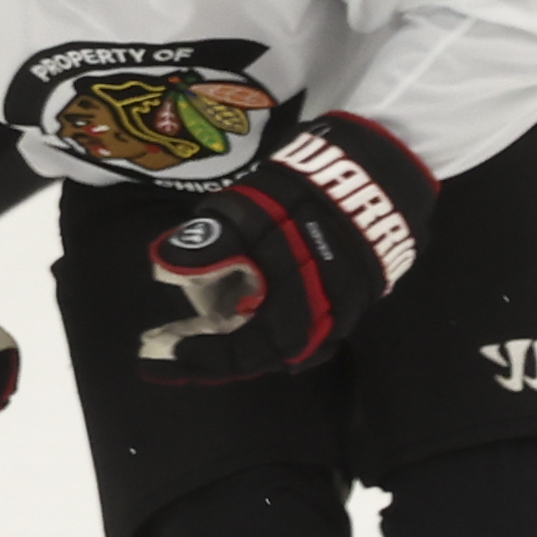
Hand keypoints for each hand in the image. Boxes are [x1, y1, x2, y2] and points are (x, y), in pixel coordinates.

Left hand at [138, 114, 433, 382]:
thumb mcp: (249, 211)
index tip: (171, 349)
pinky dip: (275, 325)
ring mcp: (341, 312)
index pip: (247, 352)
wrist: (372, 179)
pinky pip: (310, 327)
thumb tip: (165, 263)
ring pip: (291, 345)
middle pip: (269, 356)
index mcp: (295, 308)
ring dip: (251, 341)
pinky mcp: (351, 298)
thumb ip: (212, 241)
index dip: (207, 356)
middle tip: (187, 343)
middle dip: (224, 353)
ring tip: (216, 330)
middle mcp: (321, 322)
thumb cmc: (304, 197)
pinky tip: (255, 310)